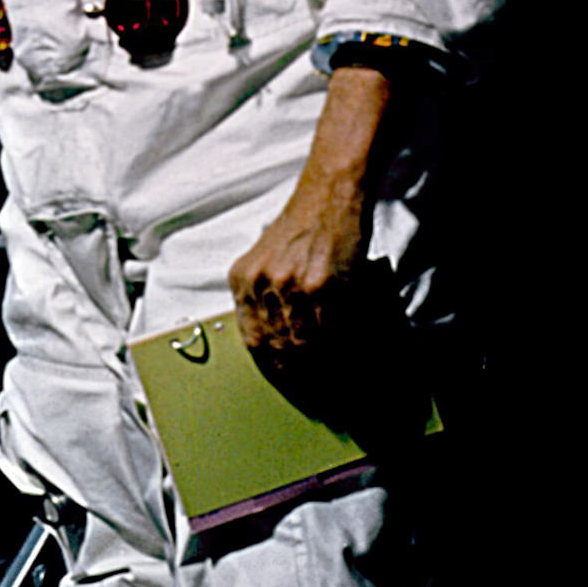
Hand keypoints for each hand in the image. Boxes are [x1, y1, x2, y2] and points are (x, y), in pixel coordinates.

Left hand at [227, 166, 373, 389]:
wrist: (331, 192)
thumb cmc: (304, 222)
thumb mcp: (267, 255)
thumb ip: (265, 292)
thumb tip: (280, 337)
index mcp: (242, 278)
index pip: (252, 339)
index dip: (271, 368)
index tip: (286, 384)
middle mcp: (261, 284)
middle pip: (278, 347)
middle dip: (297, 376)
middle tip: (313, 394)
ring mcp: (291, 286)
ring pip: (303, 343)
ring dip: (318, 368)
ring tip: (332, 384)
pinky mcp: (322, 285)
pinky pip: (328, 329)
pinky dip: (337, 349)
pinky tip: (345, 359)